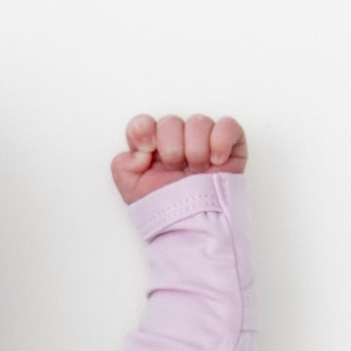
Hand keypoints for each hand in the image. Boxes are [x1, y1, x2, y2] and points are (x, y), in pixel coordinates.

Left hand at [110, 114, 247, 205]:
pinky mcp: (228, 146)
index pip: (143, 124)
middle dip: (171, 147)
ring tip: (197, 170)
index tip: (148, 149)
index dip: (143, 130)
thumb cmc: (167, 211)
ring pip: (198, 122)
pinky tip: (215, 162)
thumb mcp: (131, 192)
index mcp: (151, 150)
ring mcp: (202, 143)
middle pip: (170, 122)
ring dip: (196, 149)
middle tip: (175, 168)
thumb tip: (139, 151)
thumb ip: (121, 166)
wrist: (194, 228)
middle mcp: (176, 143)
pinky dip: (221, 141)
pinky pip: (227, 126)